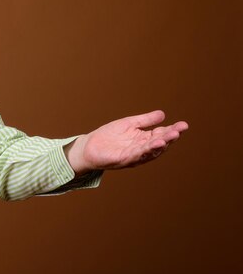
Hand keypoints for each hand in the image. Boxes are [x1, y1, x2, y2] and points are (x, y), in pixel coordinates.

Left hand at [66, 110, 188, 175]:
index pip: (161, 134)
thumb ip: (145, 120)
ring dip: (160, 145)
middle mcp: (142, 149)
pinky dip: (145, 150)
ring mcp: (134, 155)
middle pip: (159, 144)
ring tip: (170, 137)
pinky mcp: (123, 159)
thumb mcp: (129, 124)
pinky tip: (153, 144)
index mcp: (144, 139)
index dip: (173, 130)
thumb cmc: (109, 136)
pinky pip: (136, 155)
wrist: (89, 146)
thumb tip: (163, 114)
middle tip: (180, 130)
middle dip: (170, 137)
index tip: (184, 125)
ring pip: (150, 151)